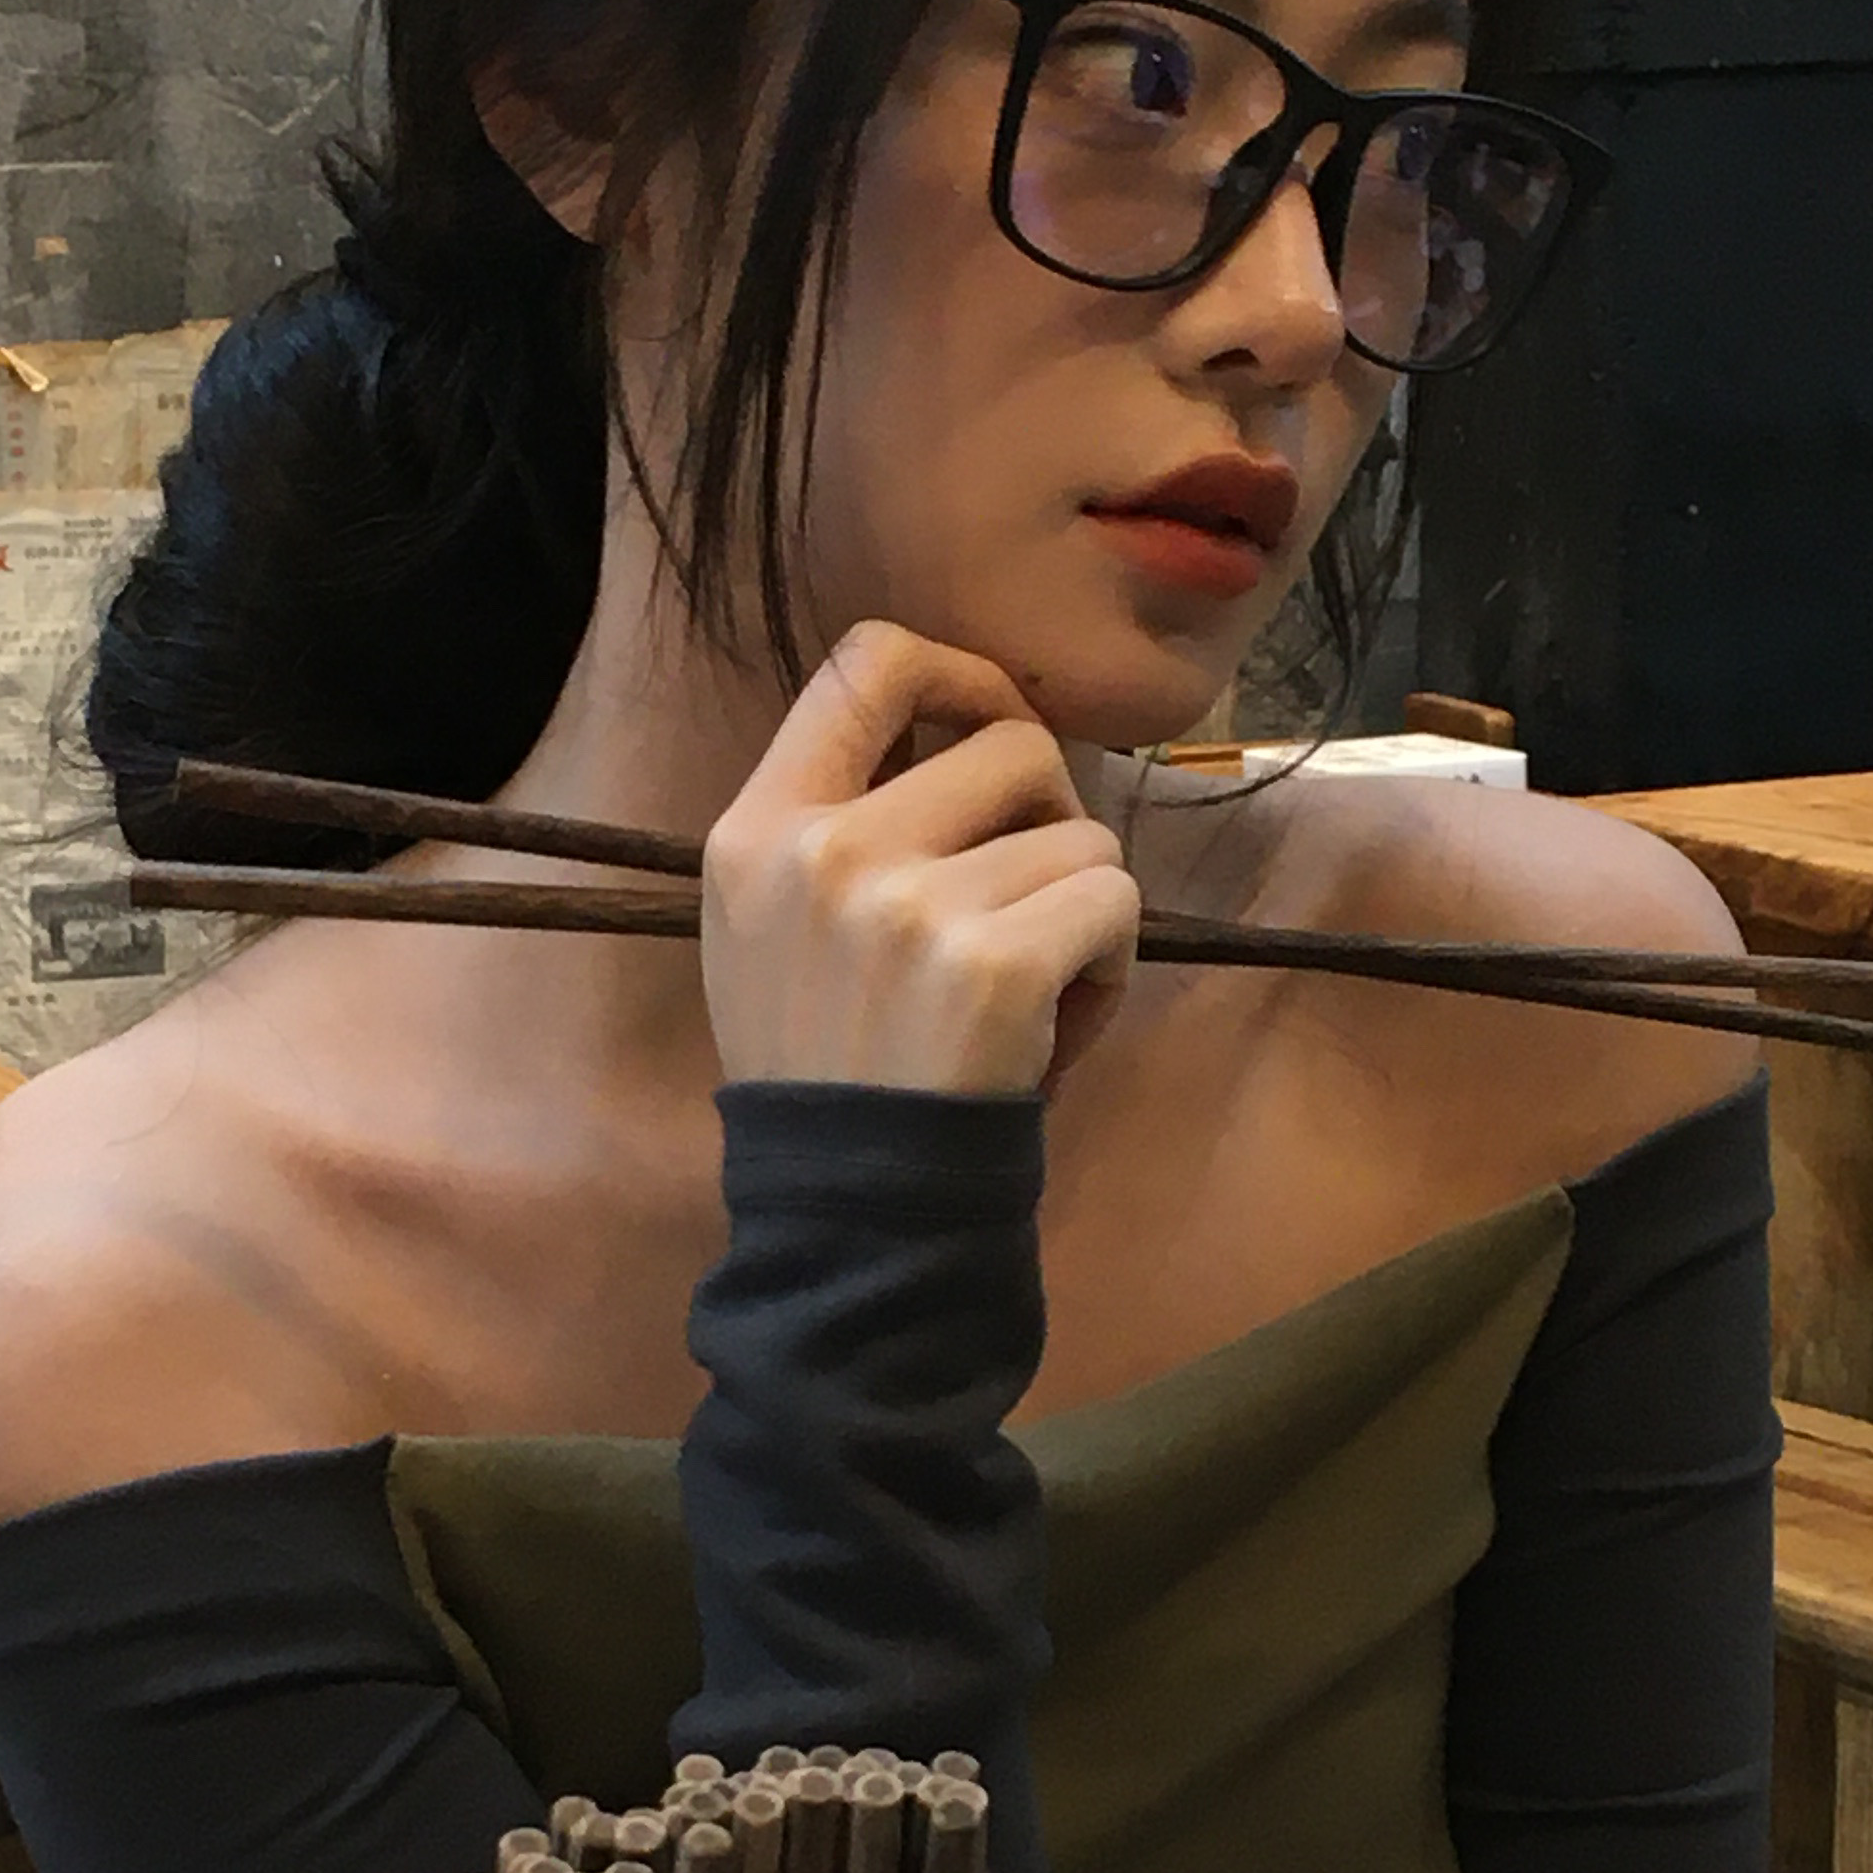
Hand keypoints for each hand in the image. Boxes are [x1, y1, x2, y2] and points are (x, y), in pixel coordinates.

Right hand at [701, 624, 1140, 1096]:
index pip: (865, 661)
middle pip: (1011, 743)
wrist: (850, 1210)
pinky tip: (1059, 1022)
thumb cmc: (828, 1064)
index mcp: (757, 829)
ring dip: (1082, 909)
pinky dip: (1111, 962)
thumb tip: (966, 723)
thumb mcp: (770, 927)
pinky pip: (1115, 901)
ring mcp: (907, 905)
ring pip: (1081, 834)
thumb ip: (838, 822)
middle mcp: (824, 851)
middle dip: (1050, 815)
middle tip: (1026, 901)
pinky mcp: (992, 962)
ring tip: (1033, 989)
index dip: (957, 668)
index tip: (988, 717)